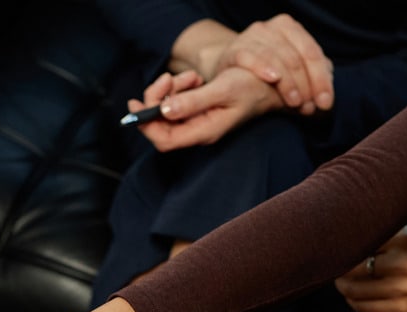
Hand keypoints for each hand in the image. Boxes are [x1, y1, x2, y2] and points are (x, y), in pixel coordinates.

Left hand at [133, 67, 281, 151]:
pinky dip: (179, 87)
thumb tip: (164, 110)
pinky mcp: (198, 110)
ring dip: (171, 89)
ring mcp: (197, 121)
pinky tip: (194, 79)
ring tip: (191, 76)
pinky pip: (178, 101)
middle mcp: (198, 130)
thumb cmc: (253, 86)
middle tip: (167, 79)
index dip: (146, 125)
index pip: (165, 140)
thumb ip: (194, 102)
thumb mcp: (224, 90)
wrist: (271, 82)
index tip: (136, 105)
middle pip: (162, 124)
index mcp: (204, 132)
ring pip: (168, 110)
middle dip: (157, 100)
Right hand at [207, 15, 332, 113]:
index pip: (312, 54)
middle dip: (306, 85)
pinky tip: (273, 78)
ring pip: (277, 58)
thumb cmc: (264, 71)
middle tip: (309, 108)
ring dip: (289, 83)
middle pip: (296, 57)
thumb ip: (311, 77)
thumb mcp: (291, 71)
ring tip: (294, 103)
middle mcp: (272, 28)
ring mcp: (252, 36)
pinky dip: (263, 67)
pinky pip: (250, 57)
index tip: (325, 103)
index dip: (321, 79)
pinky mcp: (234, 50)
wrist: (227, 69)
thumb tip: (326, 97)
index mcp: (291, 28)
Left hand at [334, 227, 406, 311]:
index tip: (331, 245)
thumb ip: (384, 237)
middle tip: (332, 263)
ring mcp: (403, 290)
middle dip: (338, 268)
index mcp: (406, 240)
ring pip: (354, 291)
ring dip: (342, 285)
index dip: (342, 246)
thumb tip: (346, 238)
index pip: (360, 243)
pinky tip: (353, 293)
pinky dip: (353, 300)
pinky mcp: (403, 310)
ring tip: (340, 279)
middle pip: (352, 269)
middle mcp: (404, 265)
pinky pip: (364, 307)